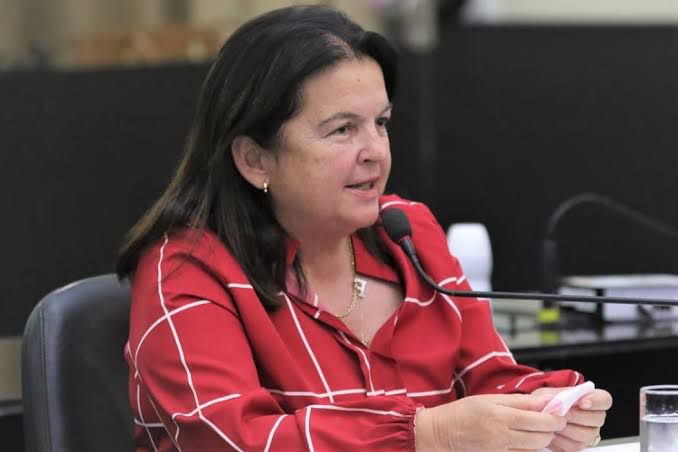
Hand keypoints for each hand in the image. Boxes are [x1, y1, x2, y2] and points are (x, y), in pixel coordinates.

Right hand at [415, 393, 565, 450]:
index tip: (559, 412)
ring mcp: (501, 449)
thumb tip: (544, 401)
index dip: (555, 417)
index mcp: (500, 414)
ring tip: (540, 430)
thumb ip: (518, 401)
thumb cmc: (462, 412)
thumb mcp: (488, 399)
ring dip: (543, 439)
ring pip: (535, 448)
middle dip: (553, 429)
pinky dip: (530, 448)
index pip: (539, 418)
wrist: (441, 434)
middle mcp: (502, 434)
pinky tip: (526, 439)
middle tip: (553, 421)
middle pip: (542, 437)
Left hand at [531, 387, 612, 450]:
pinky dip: (561, 440)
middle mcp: (594, 417)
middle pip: (598, 418)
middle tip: (561, 414)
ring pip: (587, 434)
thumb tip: (557, 401)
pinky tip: (552, 433)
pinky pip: (575, 446)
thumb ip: (551, 396)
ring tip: (553, 423)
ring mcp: (588, 433)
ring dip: (568, 428)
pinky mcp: (578, 445)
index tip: (581, 402)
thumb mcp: (545, 394)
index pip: (604, 399)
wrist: (538, 416)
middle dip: (577, 416)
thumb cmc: (545, 402)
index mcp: (591, 399)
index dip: (596, 401)